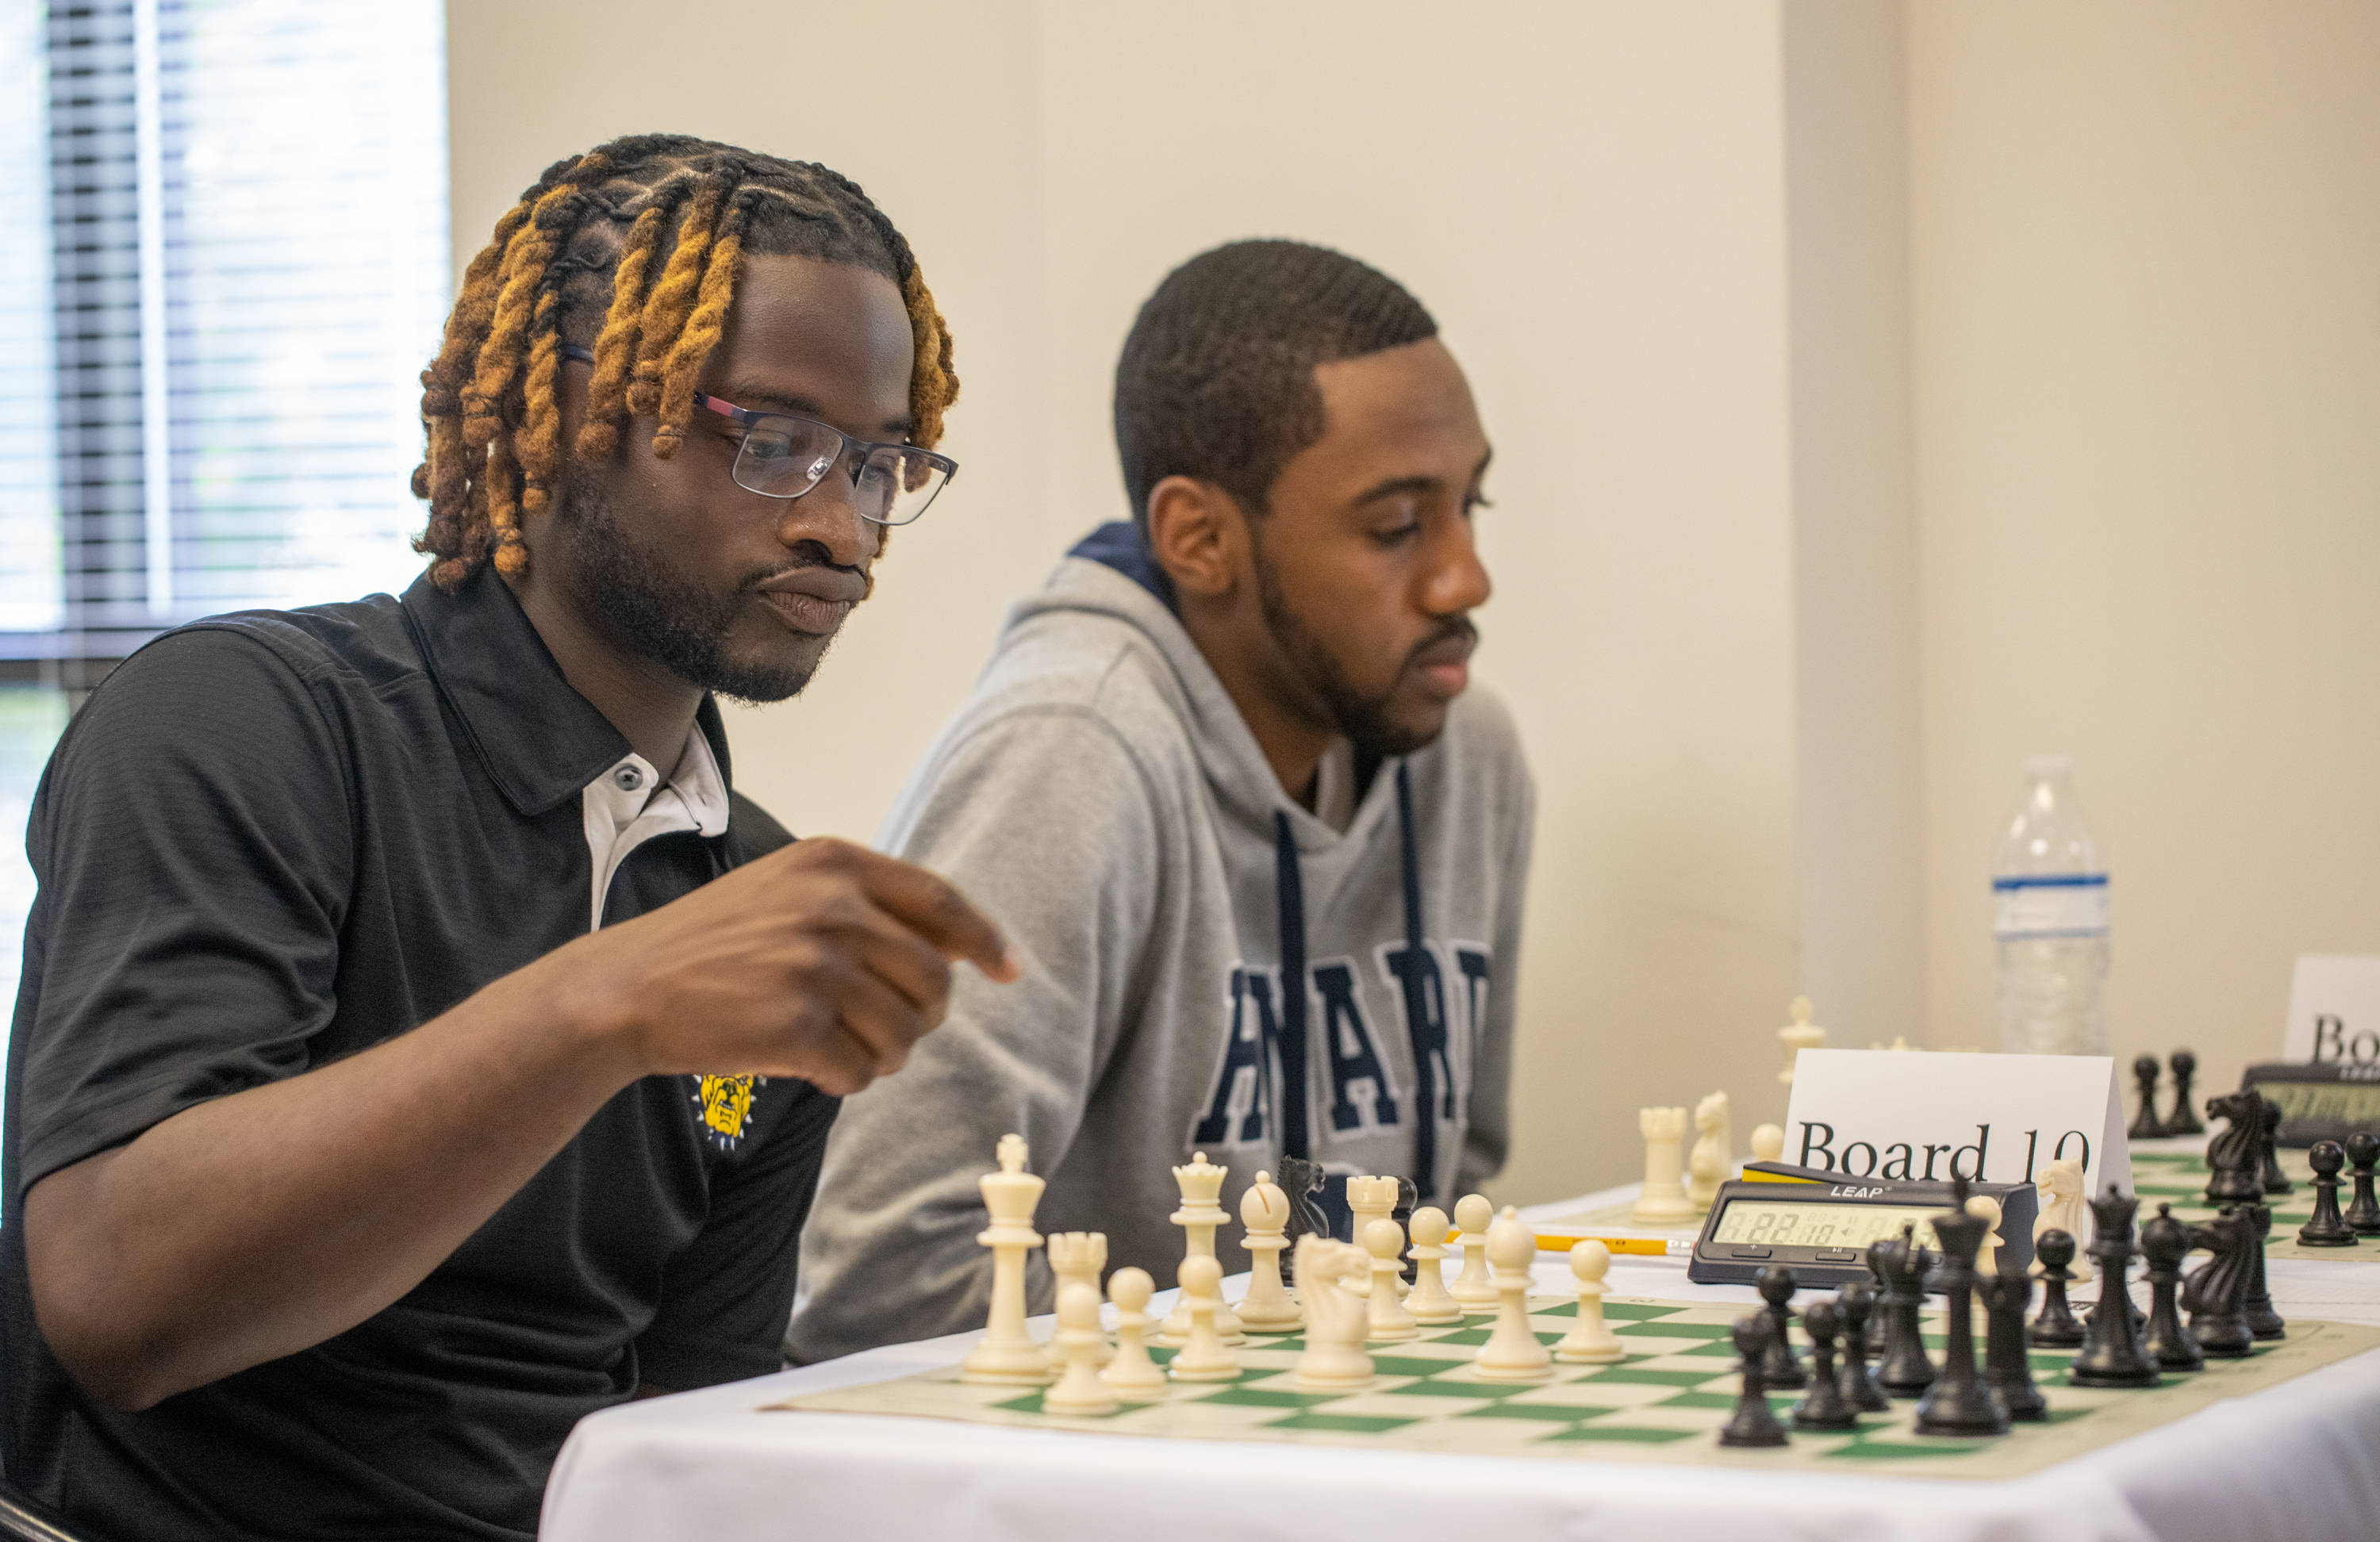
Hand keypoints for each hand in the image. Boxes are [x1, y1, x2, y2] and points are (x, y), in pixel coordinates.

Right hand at [560, 838, 1017, 1094]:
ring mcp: (814, 964)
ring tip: (841, 1046)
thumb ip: (866, 905)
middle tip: (884, 1028)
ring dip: (883, 1054)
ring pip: (906, 1032)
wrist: (629, 987)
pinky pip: (861, 1071)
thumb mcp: (789, 892)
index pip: (940, 902)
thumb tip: (960, 948)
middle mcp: (831, 906)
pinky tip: (809, 1065)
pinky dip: (845, 1080)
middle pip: (932, 980)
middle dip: (922, 1016)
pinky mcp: (795, 1023)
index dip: (983, 940)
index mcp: (835, 864)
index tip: (1008, 970)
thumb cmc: (714, 945)